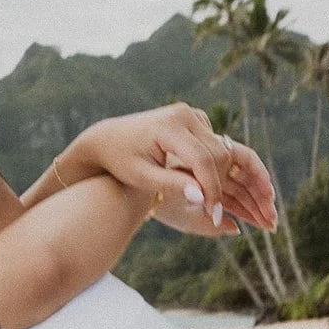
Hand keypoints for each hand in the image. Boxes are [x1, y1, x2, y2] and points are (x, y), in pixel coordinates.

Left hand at [74, 106, 276, 234]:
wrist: (109, 139)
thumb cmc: (121, 161)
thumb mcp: (142, 177)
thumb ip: (172, 185)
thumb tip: (202, 197)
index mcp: (169, 126)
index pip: (202, 160)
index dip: (211, 189)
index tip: (214, 214)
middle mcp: (183, 114)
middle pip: (217, 153)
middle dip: (217, 184)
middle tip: (212, 211)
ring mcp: (190, 113)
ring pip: (220, 149)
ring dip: (217, 175)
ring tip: (204, 200)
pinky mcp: (194, 118)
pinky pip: (213, 144)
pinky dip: (211, 164)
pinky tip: (197, 181)